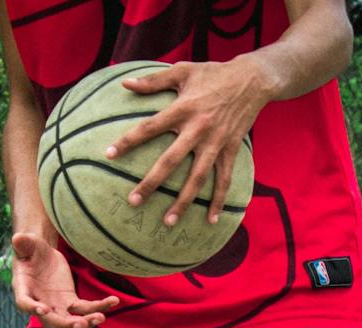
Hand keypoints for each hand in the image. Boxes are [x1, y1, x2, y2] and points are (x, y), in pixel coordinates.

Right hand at [10, 231, 118, 327]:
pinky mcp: (71, 302)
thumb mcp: (26, 244)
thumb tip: (18, 238)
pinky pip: (86, 308)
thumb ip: (23, 243)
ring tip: (100, 317)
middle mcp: (40, 304)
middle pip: (52, 320)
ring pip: (71, 319)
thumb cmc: (30, 250)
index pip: (25, 303)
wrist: (42, 255)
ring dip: (86, 321)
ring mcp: (57, 306)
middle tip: (80, 323)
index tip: (43, 310)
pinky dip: (99, 306)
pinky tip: (113, 301)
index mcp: (24, 290)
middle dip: (66, 323)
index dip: (33, 308)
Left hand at [106, 59, 269, 226]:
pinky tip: (210, 220)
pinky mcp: (230, 150)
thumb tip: (125, 84)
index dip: (128, 140)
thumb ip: (153, 81)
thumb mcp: (183, 70)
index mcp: (183, 108)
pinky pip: (224, 180)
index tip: (109, 154)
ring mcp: (215, 142)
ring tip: (167, 222)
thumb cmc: (213, 73)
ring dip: (182, 201)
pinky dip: (218, 200)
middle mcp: (198, 128)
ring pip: (197, 178)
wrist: (252, 79)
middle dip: (151, 183)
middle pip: (170, 161)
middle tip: (133, 201)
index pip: (149, 127)